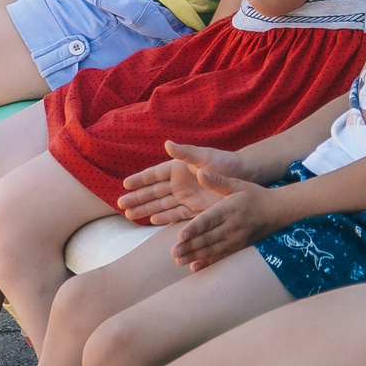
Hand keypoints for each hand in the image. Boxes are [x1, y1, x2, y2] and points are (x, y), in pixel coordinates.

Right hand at [115, 141, 255, 224]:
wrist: (244, 178)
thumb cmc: (224, 163)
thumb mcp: (204, 157)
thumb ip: (185, 153)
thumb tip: (167, 144)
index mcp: (179, 168)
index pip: (154, 175)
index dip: (140, 180)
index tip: (125, 185)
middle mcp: (179, 183)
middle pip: (153, 192)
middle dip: (137, 199)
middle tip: (121, 205)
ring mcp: (186, 196)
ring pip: (161, 204)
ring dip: (146, 210)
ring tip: (129, 216)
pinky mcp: (195, 209)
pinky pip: (175, 214)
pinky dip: (163, 217)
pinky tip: (152, 221)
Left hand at [169, 166, 287, 268]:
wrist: (277, 211)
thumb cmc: (255, 195)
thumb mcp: (237, 184)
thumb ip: (217, 181)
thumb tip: (199, 172)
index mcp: (229, 209)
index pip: (208, 220)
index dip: (194, 229)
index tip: (180, 236)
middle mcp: (232, 226)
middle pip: (208, 238)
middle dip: (190, 246)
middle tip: (173, 253)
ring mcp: (236, 239)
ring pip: (212, 250)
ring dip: (195, 256)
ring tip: (179, 261)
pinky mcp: (239, 248)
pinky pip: (221, 257)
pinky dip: (208, 263)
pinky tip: (194, 267)